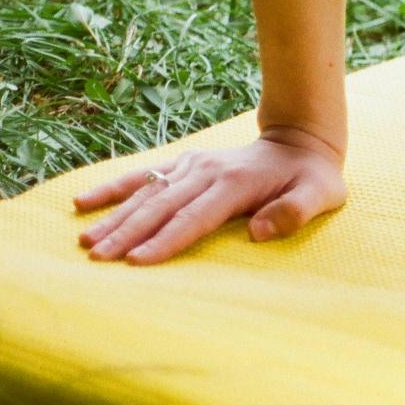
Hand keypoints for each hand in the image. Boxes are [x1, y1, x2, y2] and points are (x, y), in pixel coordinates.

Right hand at [72, 126, 346, 264]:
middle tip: (98, 259)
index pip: (194, 217)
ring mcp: (192, 164)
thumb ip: (295, 212)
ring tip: (85, 241)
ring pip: (147, 193)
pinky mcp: (184, 163)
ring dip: (115, 217)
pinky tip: (83, 202)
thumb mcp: (321, 195)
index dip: (166, 240)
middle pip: (162, 207)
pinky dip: (113, 188)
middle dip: (129, 234)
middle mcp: (207, 171)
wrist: (301, 142)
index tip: (137, 262)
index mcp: (236, 183)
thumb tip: (258, 231)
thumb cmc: (312, 178)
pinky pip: (143, 175)